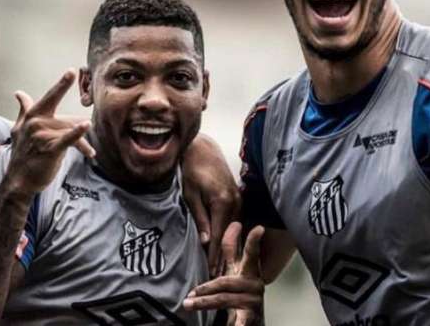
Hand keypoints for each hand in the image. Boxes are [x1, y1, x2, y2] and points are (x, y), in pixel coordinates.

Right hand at [7, 69, 94, 194]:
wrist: (19, 180)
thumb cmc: (23, 154)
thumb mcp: (19, 129)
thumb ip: (23, 110)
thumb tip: (19, 93)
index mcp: (32, 117)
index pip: (49, 97)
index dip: (61, 85)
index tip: (71, 71)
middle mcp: (36, 123)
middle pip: (65, 118)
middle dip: (70, 108)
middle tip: (76, 90)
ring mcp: (42, 136)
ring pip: (70, 131)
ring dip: (83, 144)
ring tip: (90, 153)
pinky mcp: (50, 149)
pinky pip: (66, 139)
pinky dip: (76, 133)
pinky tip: (85, 126)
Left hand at [181, 134, 240, 274]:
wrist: (202, 151)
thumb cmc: (192, 172)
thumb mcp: (191, 196)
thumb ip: (200, 219)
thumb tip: (206, 242)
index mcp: (222, 202)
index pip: (219, 236)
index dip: (215, 256)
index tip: (211, 273)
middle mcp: (235, 202)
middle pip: (229, 236)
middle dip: (223, 258)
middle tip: (216, 278)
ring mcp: (239, 200)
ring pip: (234, 231)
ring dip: (228, 249)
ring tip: (222, 268)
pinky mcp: (238, 198)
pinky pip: (235, 222)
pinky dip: (231, 236)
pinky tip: (227, 248)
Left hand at [184, 222, 264, 325]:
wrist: (251, 323)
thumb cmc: (241, 295)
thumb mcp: (236, 271)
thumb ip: (232, 250)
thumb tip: (233, 224)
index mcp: (250, 271)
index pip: (251, 254)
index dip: (254, 241)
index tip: (259, 228)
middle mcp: (255, 285)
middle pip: (226, 281)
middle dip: (205, 288)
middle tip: (190, 293)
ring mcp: (254, 302)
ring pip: (223, 299)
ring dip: (203, 303)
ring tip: (189, 304)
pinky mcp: (251, 318)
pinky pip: (240, 321)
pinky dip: (236, 325)